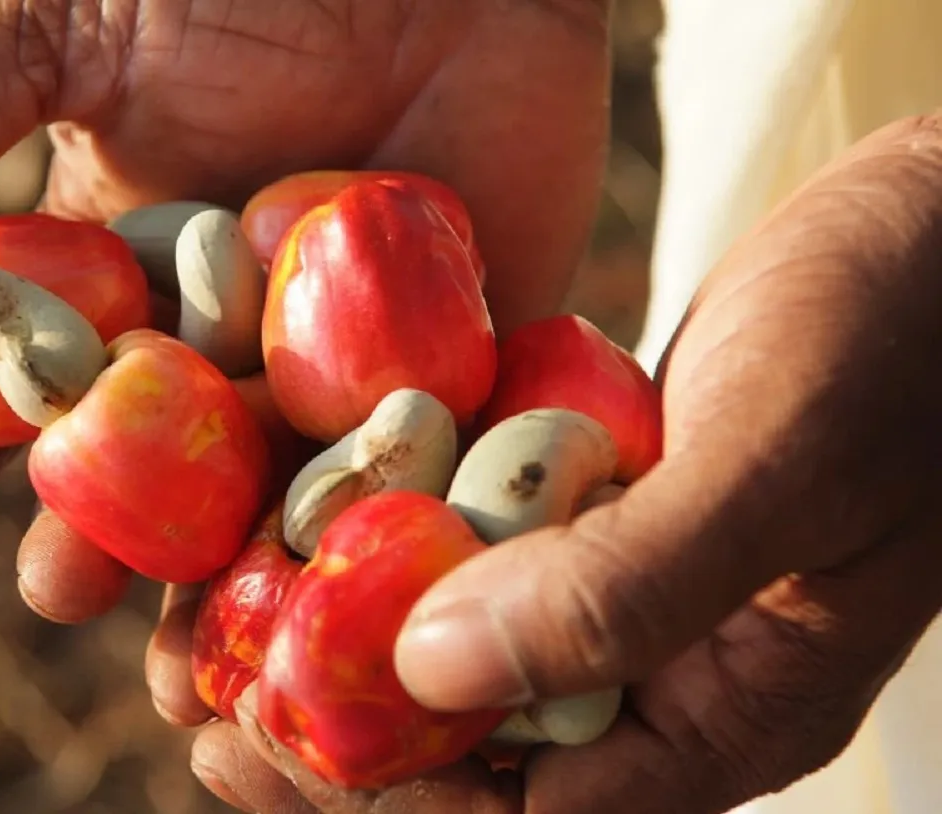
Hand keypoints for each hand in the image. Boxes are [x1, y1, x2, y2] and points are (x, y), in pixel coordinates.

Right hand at [0, 2, 609, 623]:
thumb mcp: (69, 27)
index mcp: (111, 280)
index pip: (7, 392)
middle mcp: (210, 343)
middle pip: (135, 474)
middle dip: (88, 540)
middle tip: (57, 594)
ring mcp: (324, 367)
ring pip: (257, 506)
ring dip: (214, 589)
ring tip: (184, 672)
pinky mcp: (444, 369)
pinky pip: (402, 474)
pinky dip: (368, 544)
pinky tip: (330, 612)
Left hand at [183, 113, 941, 812]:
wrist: (939, 232)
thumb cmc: (901, 341)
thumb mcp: (779, 466)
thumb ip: (624, 590)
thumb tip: (433, 674)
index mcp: (727, 712)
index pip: (539, 810)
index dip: (390, 797)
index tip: (258, 748)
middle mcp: (664, 668)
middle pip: (477, 744)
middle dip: (338, 730)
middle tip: (202, 702)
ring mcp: (625, 581)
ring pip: (461, 644)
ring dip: (341, 634)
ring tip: (218, 619)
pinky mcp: (596, 501)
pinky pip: (475, 543)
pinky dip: (388, 538)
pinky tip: (301, 514)